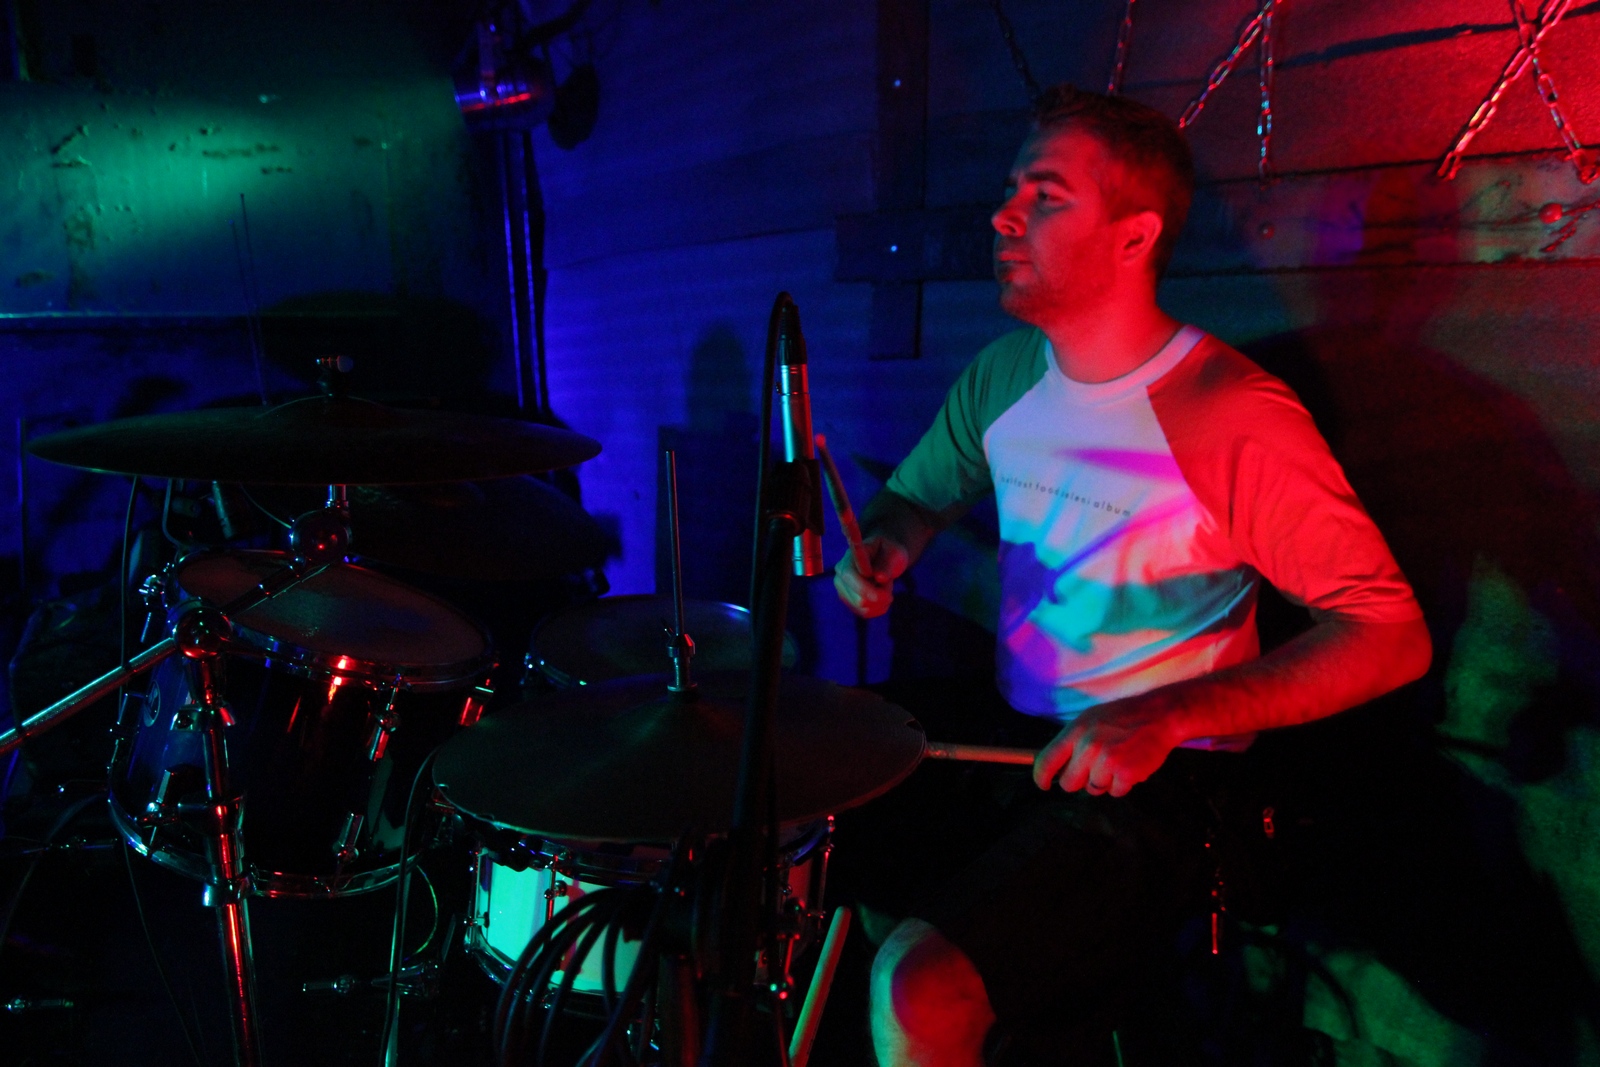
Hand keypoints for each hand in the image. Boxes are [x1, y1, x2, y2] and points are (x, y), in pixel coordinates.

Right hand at [833, 536, 908, 618]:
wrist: (885, 557)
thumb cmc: (889, 551)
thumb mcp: (893, 552)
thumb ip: (887, 563)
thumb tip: (880, 577)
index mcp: (848, 558)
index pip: (849, 575)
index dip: (865, 588)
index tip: (886, 596)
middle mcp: (840, 575)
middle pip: (859, 599)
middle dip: (881, 595)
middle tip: (889, 583)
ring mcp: (842, 590)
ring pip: (864, 608)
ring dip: (881, 600)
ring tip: (885, 585)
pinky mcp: (849, 602)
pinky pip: (866, 613)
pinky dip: (879, 607)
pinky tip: (883, 595)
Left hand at [1032, 693, 1182, 797]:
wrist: (1160, 716)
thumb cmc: (1124, 718)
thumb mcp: (1090, 719)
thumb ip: (1072, 742)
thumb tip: (1055, 767)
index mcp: (1076, 730)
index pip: (1046, 760)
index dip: (1041, 777)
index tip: (1044, 784)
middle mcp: (1088, 745)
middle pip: (1069, 783)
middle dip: (1080, 781)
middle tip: (1097, 769)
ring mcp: (1107, 760)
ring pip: (1094, 789)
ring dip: (1105, 782)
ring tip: (1118, 762)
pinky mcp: (1125, 773)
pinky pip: (1116, 792)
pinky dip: (1124, 784)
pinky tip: (1131, 766)